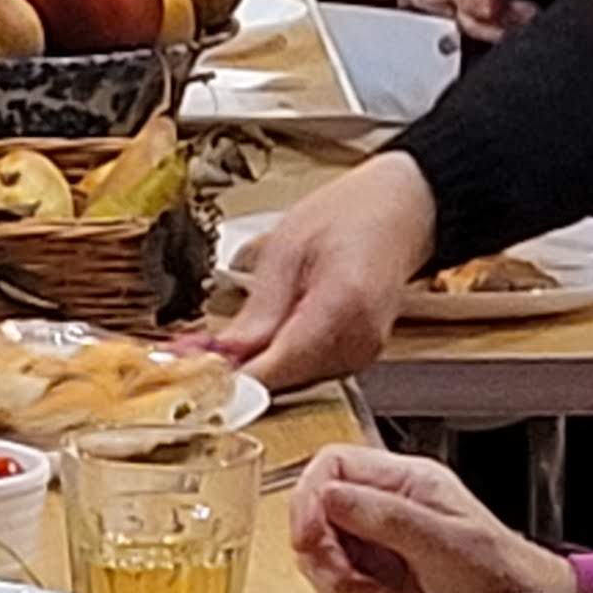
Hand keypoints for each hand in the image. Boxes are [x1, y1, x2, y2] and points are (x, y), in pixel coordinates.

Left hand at [204, 153, 434, 389]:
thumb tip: (222, 356)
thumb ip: (258, 311)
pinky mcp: (358, 358)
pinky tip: (257, 343)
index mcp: (343, 307)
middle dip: (234, 374)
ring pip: (291, 383)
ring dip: (253, 369)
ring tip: (218, 347)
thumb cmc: (354, 213)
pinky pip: (307, 372)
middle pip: (282, 382)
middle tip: (189, 357)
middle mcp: (358, 341)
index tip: (190, 375)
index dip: (229, 379)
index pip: (276, 367)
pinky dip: (277, 361)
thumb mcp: (288, 247)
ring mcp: (362, 354)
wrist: (404, 209)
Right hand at [289, 443, 573, 592]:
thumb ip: (385, 516)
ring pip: (316, 556)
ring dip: (336, 586)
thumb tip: (329, 494)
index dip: (309, 498)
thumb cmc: (500, 574)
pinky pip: (330, 588)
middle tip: (351, 581)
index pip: (331, 465)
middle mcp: (384, 507)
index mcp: (405, 480)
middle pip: (314, 515)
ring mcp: (374, 544)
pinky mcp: (370, 579)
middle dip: (323, 556)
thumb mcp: (443, 542)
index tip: (309, 537)